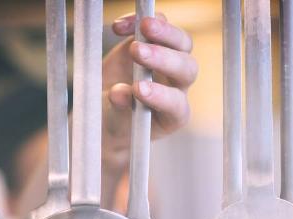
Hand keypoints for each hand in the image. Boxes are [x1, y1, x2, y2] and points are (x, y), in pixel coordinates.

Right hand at [102, 13, 197, 164]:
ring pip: (182, 44)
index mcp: (173, 115)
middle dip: (164, 59)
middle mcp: (178, 88)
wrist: (107, 107)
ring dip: (165, 32)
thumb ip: (119, 108)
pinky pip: (159, 26)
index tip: (137, 89)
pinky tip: (118, 27)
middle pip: (186, 69)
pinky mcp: (156, 43)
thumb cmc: (115, 121)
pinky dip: (139, 23)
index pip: (176, 103)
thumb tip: (119, 93)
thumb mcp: (114, 120)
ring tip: (142, 26)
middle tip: (137, 52)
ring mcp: (171, 63)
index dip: (161, 95)